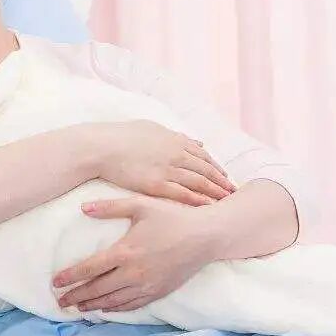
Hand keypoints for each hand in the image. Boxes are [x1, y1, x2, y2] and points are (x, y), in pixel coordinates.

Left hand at [52, 196, 220, 311]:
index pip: (90, 268)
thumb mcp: (141, 205)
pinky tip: (106, 308)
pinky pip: (131, 305)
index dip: (70, 277)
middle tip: (60, 301)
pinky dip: (115, 308)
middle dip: (76, 296)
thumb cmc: (172, 217)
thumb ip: (110, 207)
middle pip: (97, 289)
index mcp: (125, 251)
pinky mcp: (158, 292)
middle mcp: (133, 272)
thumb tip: (84, 208)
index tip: (55, 283)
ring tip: (78, 307)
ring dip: (93, 305)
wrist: (204, 237)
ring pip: (113, 300)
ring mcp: (146, 285)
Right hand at [94, 120, 235, 206]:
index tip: (226, 176)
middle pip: (206, 170)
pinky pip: (183, 195)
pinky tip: (207, 208)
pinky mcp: (157, 184)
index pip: (203, 155)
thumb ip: (176, 135)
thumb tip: (195, 140)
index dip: (216, 167)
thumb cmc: (122, 136)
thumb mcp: (152, 128)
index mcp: (175, 139)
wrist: (101, 147)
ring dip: (215, 193)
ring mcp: (168, 169)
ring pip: (199, 183)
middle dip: (222, 181)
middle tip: (234, 192)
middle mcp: (176, 153)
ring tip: (227, 202)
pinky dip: (198, 201)